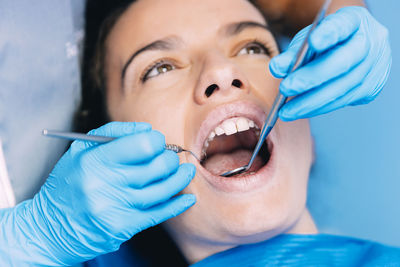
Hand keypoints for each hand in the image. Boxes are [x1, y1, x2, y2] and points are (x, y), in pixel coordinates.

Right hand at [0, 122, 195, 265]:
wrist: (50, 227)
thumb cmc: (68, 184)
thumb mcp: (80, 150)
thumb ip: (114, 133)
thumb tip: (147, 129)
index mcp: (94, 160)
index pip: (142, 145)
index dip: (156, 141)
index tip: (157, 141)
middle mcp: (105, 184)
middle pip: (156, 166)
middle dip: (170, 158)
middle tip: (171, 156)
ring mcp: (116, 207)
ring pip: (162, 189)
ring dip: (180, 178)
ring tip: (186, 171)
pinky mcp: (123, 227)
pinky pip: (158, 214)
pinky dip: (178, 205)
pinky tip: (188, 198)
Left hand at [269, 6, 391, 120]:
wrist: (354, 48)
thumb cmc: (327, 42)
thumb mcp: (309, 39)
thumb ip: (293, 52)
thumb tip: (277, 68)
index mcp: (355, 21)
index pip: (343, 24)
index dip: (329, 34)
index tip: (313, 41)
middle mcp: (371, 43)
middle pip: (342, 62)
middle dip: (311, 78)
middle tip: (286, 88)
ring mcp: (375, 67)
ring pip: (342, 88)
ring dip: (311, 103)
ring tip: (286, 111)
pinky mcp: (372, 88)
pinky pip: (343, 101)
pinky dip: (319, 108)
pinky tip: (301, 111)